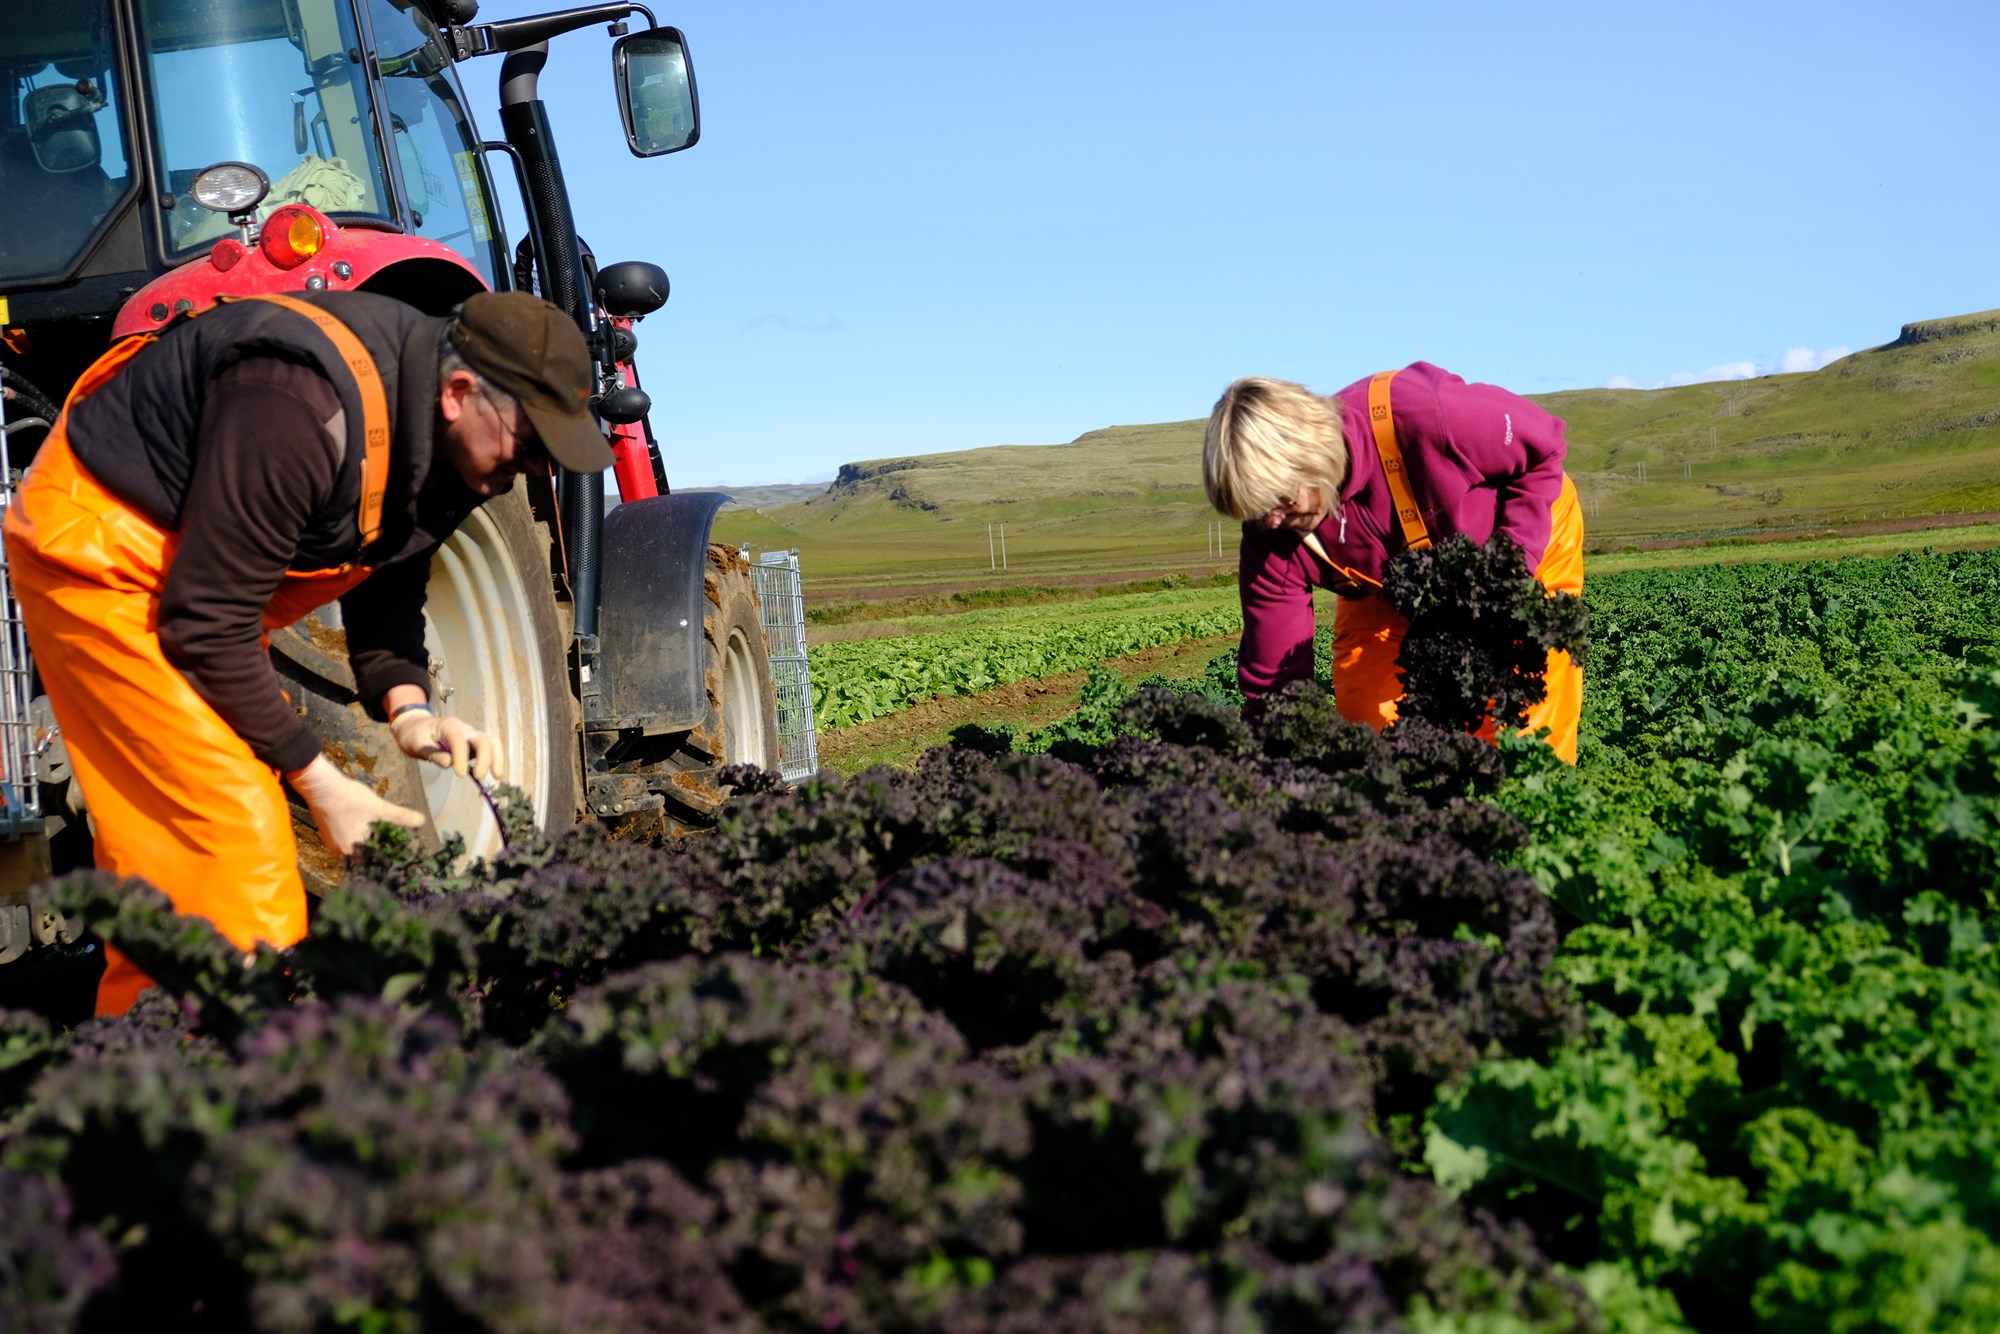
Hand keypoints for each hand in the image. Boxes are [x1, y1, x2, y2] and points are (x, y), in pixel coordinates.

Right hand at [287, 755, 425, 855]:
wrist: (321, 785)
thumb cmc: (350, 800)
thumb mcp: (379, 808)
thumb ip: (400, 816)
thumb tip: (422, 821)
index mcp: (351, 849)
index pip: (371, 858)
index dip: (383, 853)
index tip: (395, 849)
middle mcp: (338, 849)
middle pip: (362, 850)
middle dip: (375, 843)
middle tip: (391, 837)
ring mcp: (330, 839)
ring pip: (353, 841)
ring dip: (365, 835)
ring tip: (380, 829)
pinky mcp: (325, 828)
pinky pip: (344, 834)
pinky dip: (355, 829)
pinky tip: (363, 821)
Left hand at [390, 706, 498, 780]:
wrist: (417, 728)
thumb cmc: (415, 735)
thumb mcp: (416, 745)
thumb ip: (433, 754)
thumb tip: (450, 764)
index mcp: (449, 725)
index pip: (460, 741)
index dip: (462, 758)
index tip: (460, 774)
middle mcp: (465, 729)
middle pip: (483, 740)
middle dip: (485, 758)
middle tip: (478, 776)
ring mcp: (471, 736)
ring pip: (491, 743)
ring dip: (496, 759)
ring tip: (496, 776)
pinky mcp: (473, 745)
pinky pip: (489, 749)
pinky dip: (493, 760)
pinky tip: (492, 773)